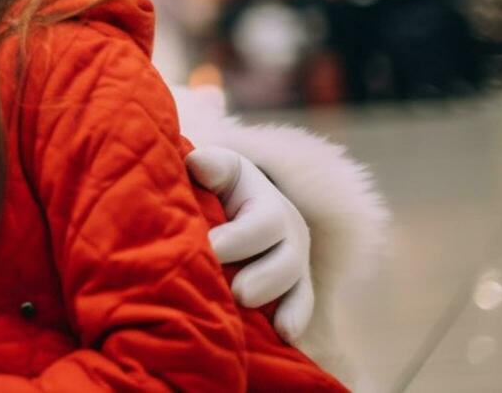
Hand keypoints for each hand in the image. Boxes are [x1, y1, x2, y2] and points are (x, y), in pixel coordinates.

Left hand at [186, 146, 313, 341]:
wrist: (228, 200)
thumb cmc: (213, 183)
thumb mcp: (215, 168)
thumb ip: (210, 165)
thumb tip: (200, 164)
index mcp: (267, 202)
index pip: (263, 223)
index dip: (239, 239)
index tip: (211, 249)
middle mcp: (288, 230)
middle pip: (287, 259)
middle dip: (262, 278)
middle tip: (236, 292)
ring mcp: (293, 260)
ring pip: (297, 285)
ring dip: (278, 302)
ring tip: (249, 308)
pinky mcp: (292, 285)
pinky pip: (302, 304)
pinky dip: (295, 319)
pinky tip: (285, 337)